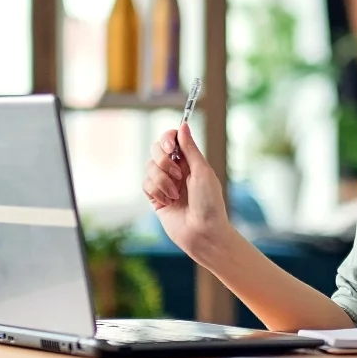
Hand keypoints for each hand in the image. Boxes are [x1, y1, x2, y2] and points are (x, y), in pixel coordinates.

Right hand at [142, 123, 230, 262]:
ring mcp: (165, 183)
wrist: (203, 232)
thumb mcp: (202, 171)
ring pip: (149, 167)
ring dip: (162, 180)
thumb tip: (183, 124)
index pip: (171, 139)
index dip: (167, 139)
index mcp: (189, 160)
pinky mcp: (156, 198)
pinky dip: (157, 191)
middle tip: (177, 174)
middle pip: (156, 149)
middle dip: (163, 160)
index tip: (170, 147)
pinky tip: (169, 202)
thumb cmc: (210, 203)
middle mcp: (176, 170)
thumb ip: (189, 148)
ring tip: (176, 194)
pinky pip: (146, 184)